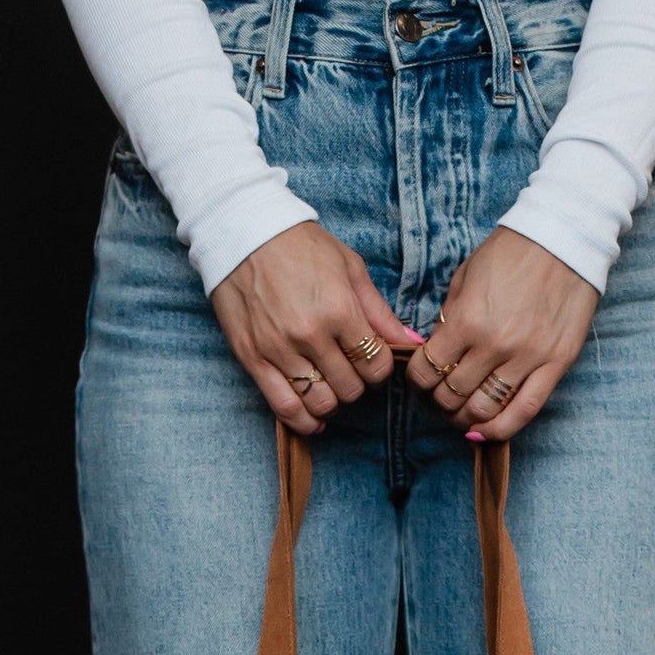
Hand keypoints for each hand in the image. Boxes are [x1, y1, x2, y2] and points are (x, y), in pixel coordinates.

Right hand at [211, 223, 422, 434]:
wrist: (244, 233)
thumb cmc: (300, 246)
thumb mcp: (349, 268)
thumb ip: (379, 311)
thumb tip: (411, 342)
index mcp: (338, 310)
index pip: (375, 364)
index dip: (379, 367)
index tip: (372, 359)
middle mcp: (310, 335)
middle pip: (350, 388)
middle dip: (357, 382)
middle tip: (349, 368)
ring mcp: (279, 350)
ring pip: (321, 403)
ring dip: (332, 400)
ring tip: (330, 385)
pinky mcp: (253, 359)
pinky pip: (284, 407)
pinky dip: (303, 421)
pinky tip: (313, 419)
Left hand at [403, 228, 599, 439]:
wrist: (564, 238)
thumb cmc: (512, 252)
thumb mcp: (466, 276)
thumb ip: (449, 317)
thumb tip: (437, 351)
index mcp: (467, 320)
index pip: (428, 370)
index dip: (418, 381)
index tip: (422, 379)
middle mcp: (494, 345)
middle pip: (453, 394)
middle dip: (440, 400)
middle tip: (442, 396)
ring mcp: (527, 358)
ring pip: (484, 410)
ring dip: (465, 418)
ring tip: (462, 413)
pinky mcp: (555, 364)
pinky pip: (524, 411)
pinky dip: (500, 429)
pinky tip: (485, 431)